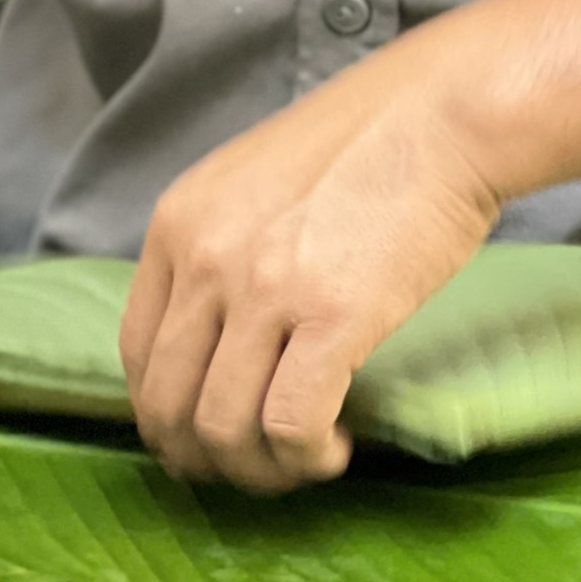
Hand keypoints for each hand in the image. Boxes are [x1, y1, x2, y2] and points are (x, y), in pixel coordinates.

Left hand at [119, 33, 500, 493]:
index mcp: (179, 221)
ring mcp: (263, 286)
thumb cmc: (368, 143)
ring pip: (223, 428)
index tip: (207, 436)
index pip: (136, 354)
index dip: (166, 414)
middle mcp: (204, 255)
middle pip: (168, 404)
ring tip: (306, 454)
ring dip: (262, 468)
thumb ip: (221, 247)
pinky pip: (290, 426)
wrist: (444, 112)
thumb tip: (216, 343)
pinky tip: (337, 444)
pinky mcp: (331, 315)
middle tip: (257, 466)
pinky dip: (308, 457)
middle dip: (206, 458)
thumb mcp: (255, 181)